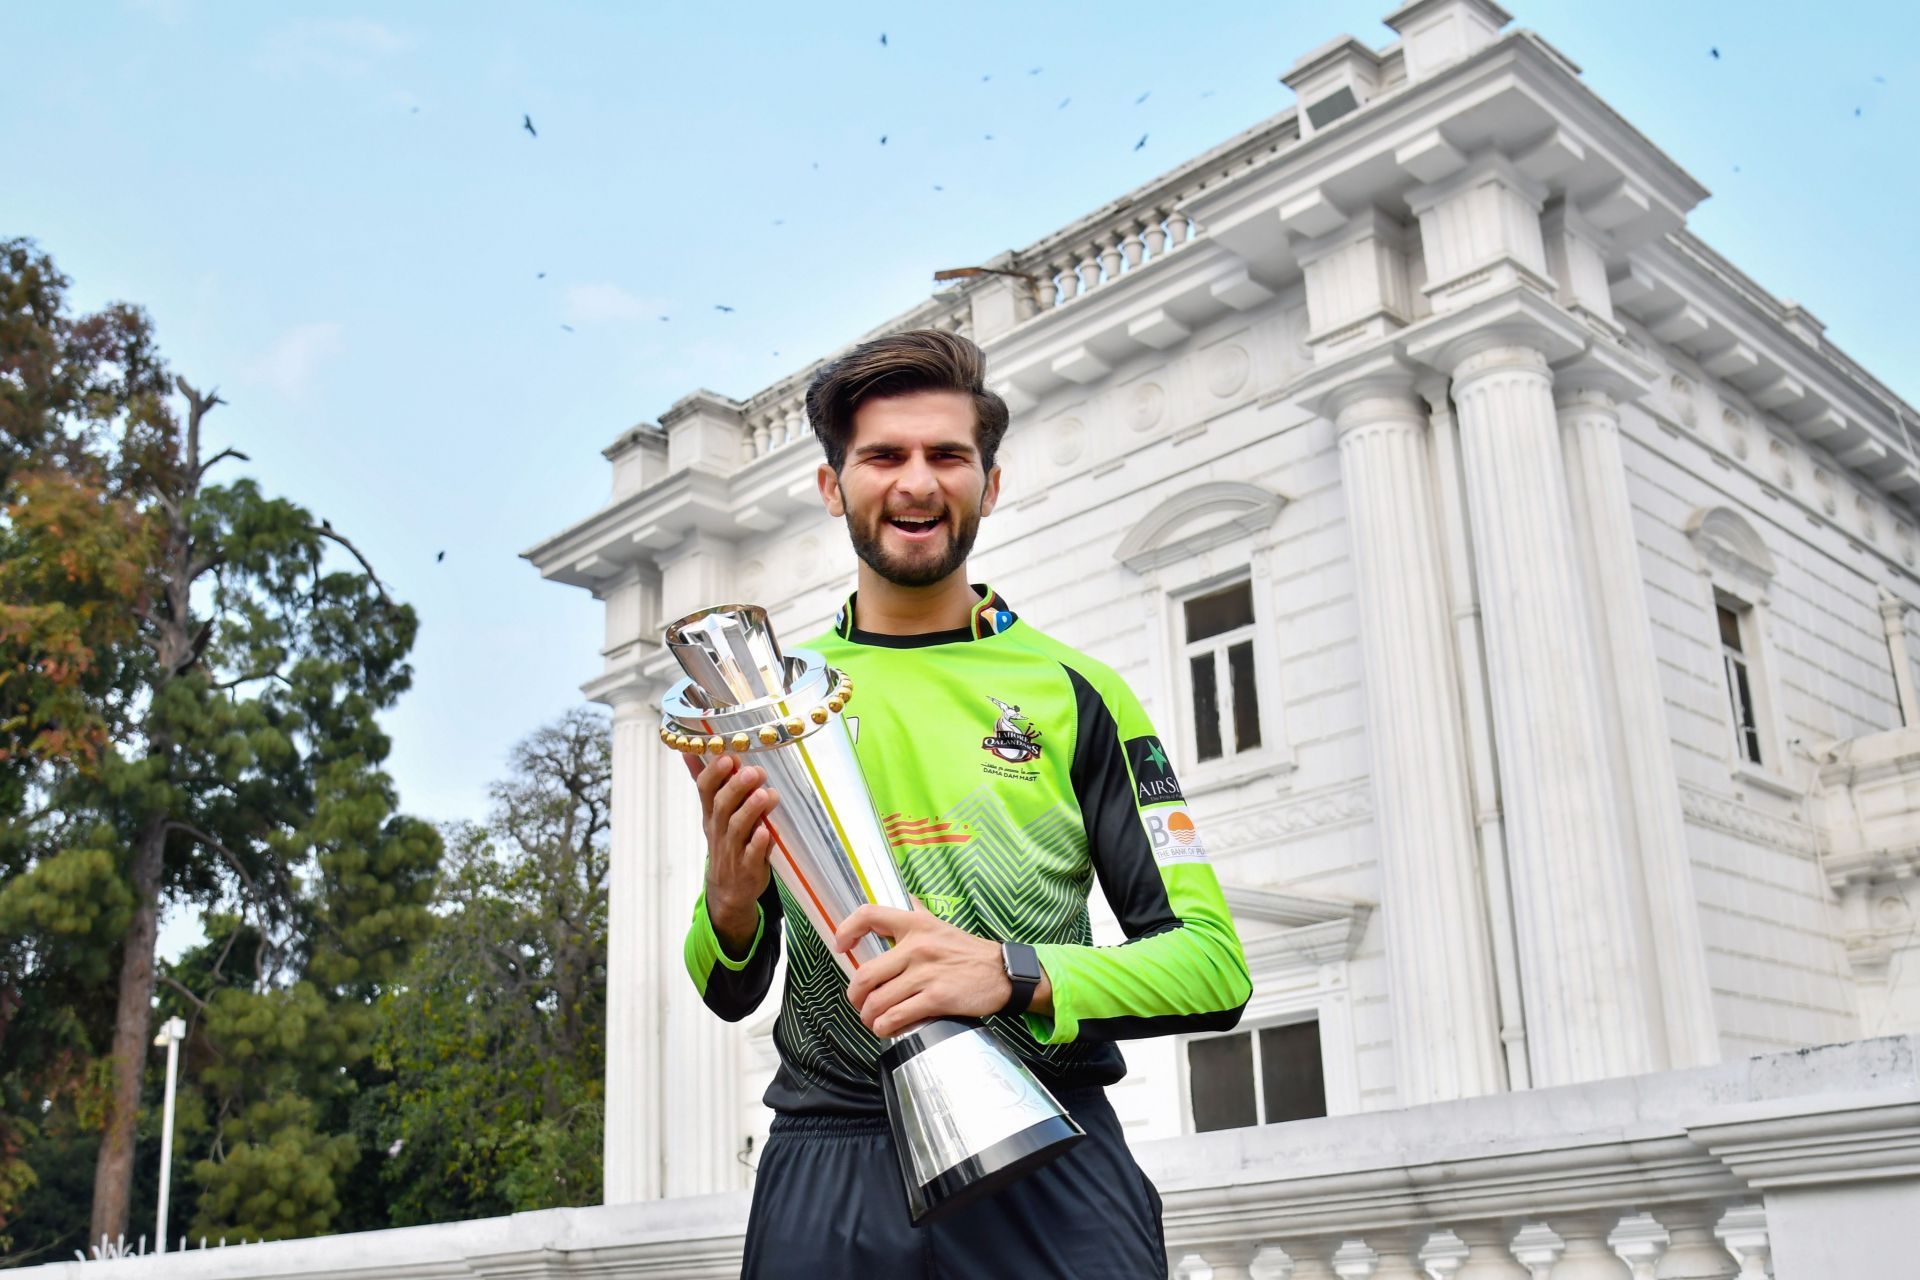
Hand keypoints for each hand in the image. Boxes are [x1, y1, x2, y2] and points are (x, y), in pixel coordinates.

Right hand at [697, 754, 778, 953]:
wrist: (729, 890)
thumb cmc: (726, 841)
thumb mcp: (713, 813)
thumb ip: (708, 782)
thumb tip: (689, 750)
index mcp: (710, 814)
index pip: (705, 789)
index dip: (714, 772)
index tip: (728, 755)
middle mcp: (718, 830)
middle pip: (722, 806)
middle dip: (737, 787)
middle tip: (753, 771)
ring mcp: (733, 850)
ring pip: (737, 828)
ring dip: (750, 810)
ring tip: (765, 795)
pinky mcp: (749, 869)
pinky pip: (752, 855)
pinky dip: (759, 843)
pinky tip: (767, 831)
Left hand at [833, 903, 1010, 1038]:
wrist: (1003, 973)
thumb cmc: (969, 952)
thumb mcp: (942, 925)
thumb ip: (919, 913)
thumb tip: (905, 898)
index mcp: (915, 925)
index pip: (870, 915)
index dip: (847, 930)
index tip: (841, 946)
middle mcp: (917, 947)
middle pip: (866, 974)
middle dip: (855, 995)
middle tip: (858, 1003)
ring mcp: (926, 974)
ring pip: (878, 1000)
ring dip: (868, 1016)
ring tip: (872, 1020)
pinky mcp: (937, 998)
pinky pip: (897, 1016)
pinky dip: (885, 1027)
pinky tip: (886, 1028)